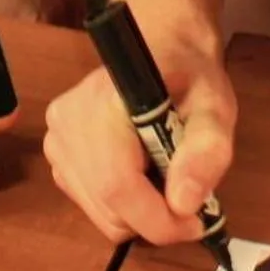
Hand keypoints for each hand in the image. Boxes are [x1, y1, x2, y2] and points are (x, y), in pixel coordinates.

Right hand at [45, 44, 237, 244]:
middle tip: (185, 191)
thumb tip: (184, 204)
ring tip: (162, 172)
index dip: (158, 219)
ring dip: (138, 211)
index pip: (118, 184)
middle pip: (109, 207)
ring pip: (100, 213)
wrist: (161, 46)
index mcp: (105, 101)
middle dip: (155, 216)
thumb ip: (207, 152)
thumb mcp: (215, 107)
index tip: (196, 223)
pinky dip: (120, 203)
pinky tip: (138, 170)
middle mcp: (69, 121)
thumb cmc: (189, 76)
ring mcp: (56, 137)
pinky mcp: (54, 151)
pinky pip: (90, 203)